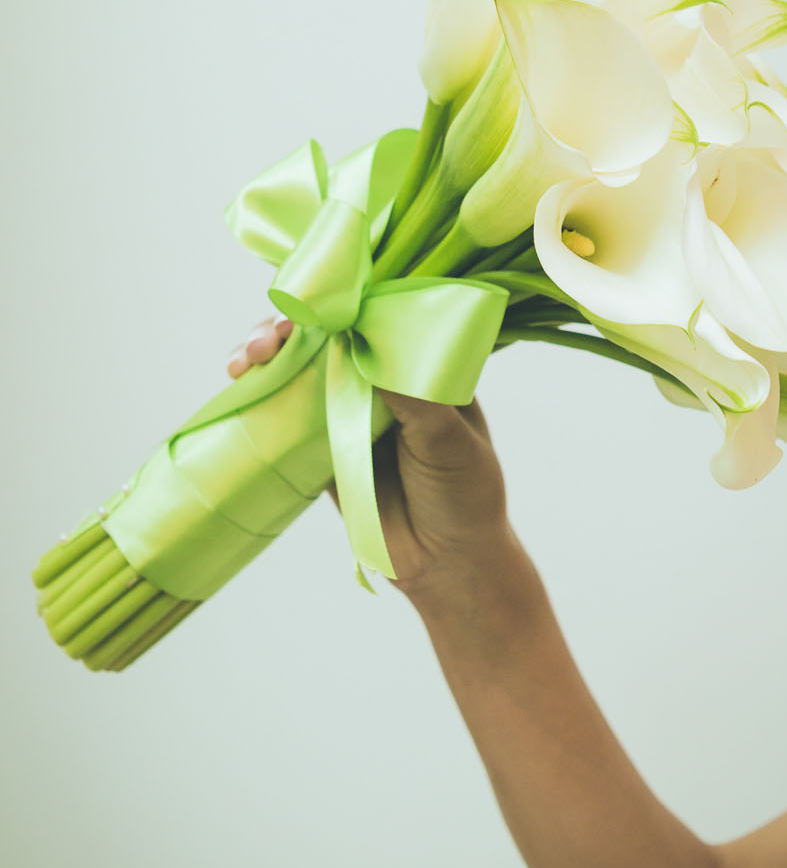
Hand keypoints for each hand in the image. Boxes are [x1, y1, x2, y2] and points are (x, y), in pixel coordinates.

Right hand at [227, 317, 527, 607]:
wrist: (446, 565)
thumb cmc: (465, 495)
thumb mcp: (450, 441)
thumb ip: (414, 400)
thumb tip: (371, 352)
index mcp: (422, 367)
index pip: (377, 318)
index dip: (343, 303)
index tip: (315, 302)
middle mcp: (382, 381)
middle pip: (329, 336)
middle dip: (293, 327)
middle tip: (273, 336)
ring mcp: (348, 412)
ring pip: (300, 369)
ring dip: (267, 354)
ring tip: (247, 358)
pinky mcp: (321, 447)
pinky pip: (284, 414)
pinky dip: (258, 395)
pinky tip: (240, 383)